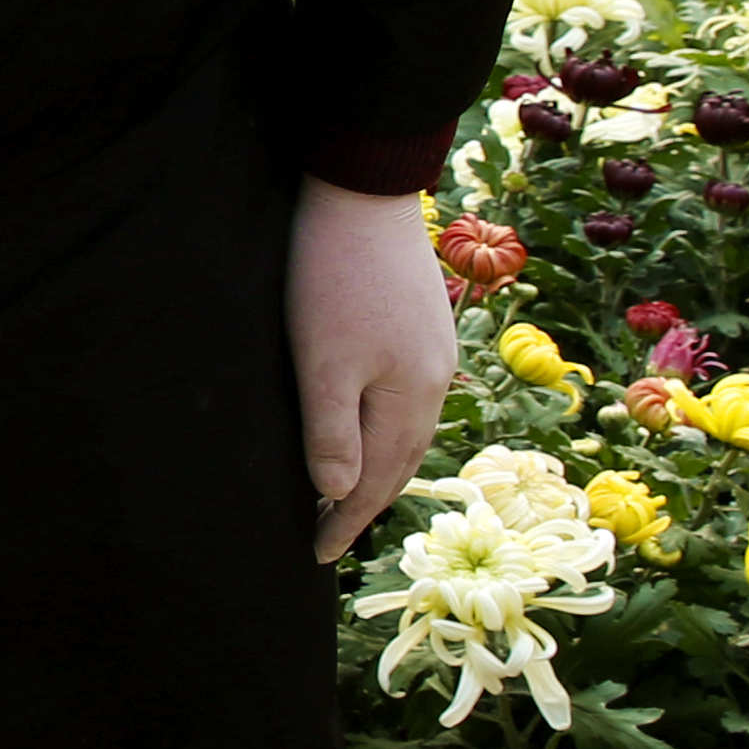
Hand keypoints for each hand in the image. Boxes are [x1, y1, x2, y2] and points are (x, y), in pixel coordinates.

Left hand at [290, 177, 457, 560]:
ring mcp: (433, 351)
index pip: (378, 482)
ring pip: (406, 431)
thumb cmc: (333, 278)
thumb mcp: (322, 361)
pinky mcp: (422, 324)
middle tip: (328, 537)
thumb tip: (337, 495)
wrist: (365, 191)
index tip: (316, 557)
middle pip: (400, 463)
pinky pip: (406, 398)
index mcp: (409, 399)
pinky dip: (386, 428)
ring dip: (378, 467)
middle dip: (365, 504)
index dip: (346, 522)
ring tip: (347, 494)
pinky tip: (368, 424)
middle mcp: (432, 382)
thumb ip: (331, 431)